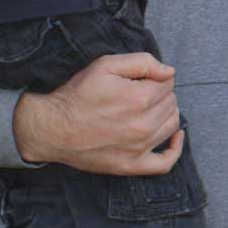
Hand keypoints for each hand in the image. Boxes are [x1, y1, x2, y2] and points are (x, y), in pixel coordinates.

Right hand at [11, 53, 184, 174]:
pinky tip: (176, 136)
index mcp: (140, 98)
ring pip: (172, 125)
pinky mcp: (131, 165)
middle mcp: (144, 125)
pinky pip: (165, 162)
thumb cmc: (77, 95)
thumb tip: (170, 72)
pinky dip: (175, 149)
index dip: (153, 78)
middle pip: (171, 103)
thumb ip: (142, 62)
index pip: (167, 83)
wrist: (51, 128)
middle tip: (136, 94)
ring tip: (148, 109)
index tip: (137, 81)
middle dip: (159, 94)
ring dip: (165, 114)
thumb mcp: (105, 66)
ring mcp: (139, 148)